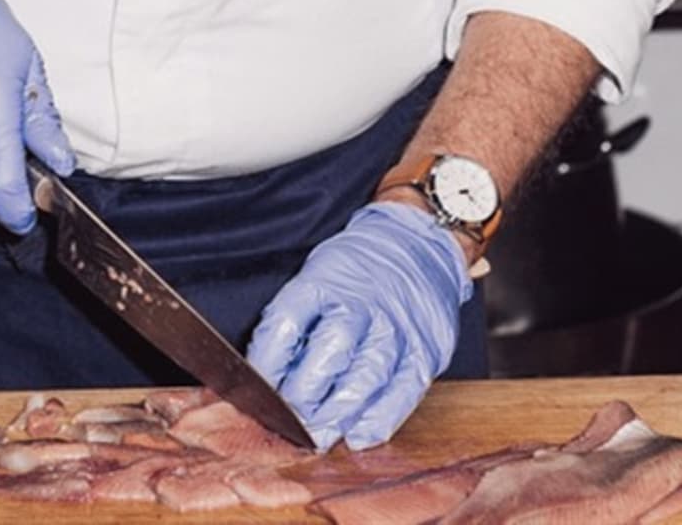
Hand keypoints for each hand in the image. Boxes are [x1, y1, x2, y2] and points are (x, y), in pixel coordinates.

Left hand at [247, 200, 471, 449]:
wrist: (419, 244)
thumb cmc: (356, 269)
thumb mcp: (317, 275)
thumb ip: (295, 321)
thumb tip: (265, 375)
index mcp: (325, 281)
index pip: (286, 323)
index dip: (267, 362)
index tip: (255, 389)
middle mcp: (363, 303)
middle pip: (329, 353)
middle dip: (303, 395)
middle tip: (288, 422)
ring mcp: (398, 328)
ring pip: (366, 376)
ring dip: (338, 414)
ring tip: (318, 436)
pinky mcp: (426, 350)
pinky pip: (403, 391)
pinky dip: (380, 419)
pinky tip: (359, 435)